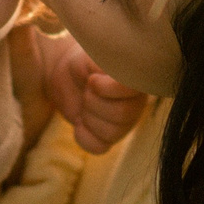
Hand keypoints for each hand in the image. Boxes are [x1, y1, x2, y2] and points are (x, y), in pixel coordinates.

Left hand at [30, 28, 148, 153]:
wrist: (65, 73)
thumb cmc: (83, 62)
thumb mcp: (95, 55)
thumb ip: (109, 64)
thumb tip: (113, 76)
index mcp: (137, 81)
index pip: (131, 92)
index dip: (106, 89)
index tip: (92, 80)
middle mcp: (137, 104)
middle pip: (121, 115)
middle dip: (94, 102)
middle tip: (87, 90)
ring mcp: (124, 124)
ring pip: (111, 133)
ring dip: (88, 117)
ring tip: (85, 103)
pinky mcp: (108, 138)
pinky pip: (99, 147)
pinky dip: (83, 136)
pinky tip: (79, 122)